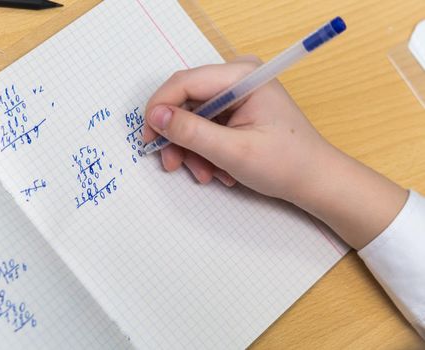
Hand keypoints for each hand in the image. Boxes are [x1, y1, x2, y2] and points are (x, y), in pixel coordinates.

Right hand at [143, 56, 407, 248]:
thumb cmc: (285, 164)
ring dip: (192, 149)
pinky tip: (217, 170)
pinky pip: (206, 126)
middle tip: (173, 164)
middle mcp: (238, 78)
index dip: (159, 109)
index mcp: (242, 75)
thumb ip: (191, 132)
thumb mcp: (233, 151)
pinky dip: (204, 150)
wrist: (314, 180)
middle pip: (186, 100)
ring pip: (193, 117)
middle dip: (178, 136)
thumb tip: (155, 116)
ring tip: (206, 174)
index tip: (149, 138)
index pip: (185, 82)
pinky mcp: (236, 110)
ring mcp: (237, 94)